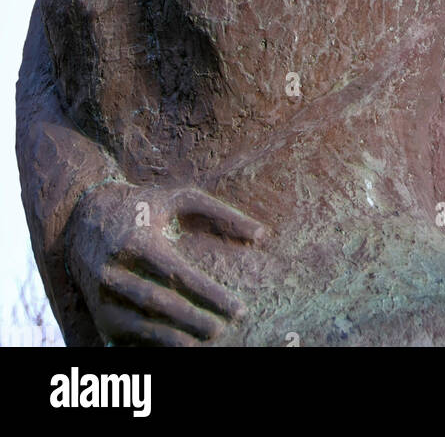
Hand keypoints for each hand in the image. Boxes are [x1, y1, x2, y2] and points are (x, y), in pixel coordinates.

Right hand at [65, 181, 265, 345]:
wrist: (81, 218)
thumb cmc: (142, 206)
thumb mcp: (179, 199)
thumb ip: (221, 215)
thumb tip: (261, 235)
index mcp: (137, 241)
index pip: (178, 274)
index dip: (209, 294)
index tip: (238, 308)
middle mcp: (114, 271)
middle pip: (160, 303)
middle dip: (194, 319)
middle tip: (224, 329)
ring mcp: (103, 296)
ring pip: (141, 325)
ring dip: (174, 338)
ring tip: (203, 342)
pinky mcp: (99, 315)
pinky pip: (128, 337)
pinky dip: (153, 346)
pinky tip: (179, 348)